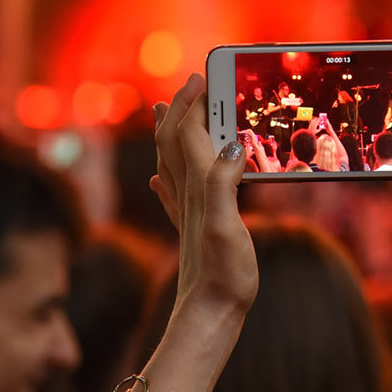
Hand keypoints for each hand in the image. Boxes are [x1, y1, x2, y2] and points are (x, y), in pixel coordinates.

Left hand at [149, 74, 257, 311]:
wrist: (208, 315)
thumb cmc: (222, 275)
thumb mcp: (229, 227)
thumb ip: (226, 184)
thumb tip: (234, 145)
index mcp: (201, 188)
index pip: (191, 132)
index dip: (195, 102)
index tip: (204, 76)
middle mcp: (189, 196)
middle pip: (174, 142)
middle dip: (180, 109)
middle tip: (189, 85)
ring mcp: (187, 214)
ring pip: (170, 164)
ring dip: (169, 135)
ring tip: (167, 114)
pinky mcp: (191, 232)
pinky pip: (171, 196)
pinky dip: (165, 178)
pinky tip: (157, 180)